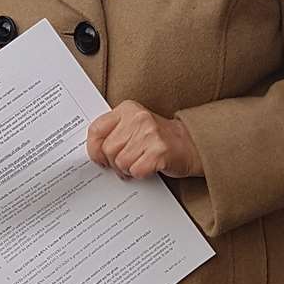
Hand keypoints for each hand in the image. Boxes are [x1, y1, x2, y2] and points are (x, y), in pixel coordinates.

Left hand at [86, 100, 202, 179]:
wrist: (190, 144)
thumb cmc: (157, 138)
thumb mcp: (133, 126)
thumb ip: (113, 132)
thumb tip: (92, 152)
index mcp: (127, 109)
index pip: (96, 129)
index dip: (93, 148)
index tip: (99, 158)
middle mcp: (138, 118)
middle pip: (108, 149)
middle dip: (113, 163)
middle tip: (124, 165)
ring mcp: (150, 134)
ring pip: (120, 162)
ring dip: (127, 170)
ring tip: (137, 164)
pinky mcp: (159, 151)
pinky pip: (136, 170)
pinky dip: (139, 174)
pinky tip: (147, 168)